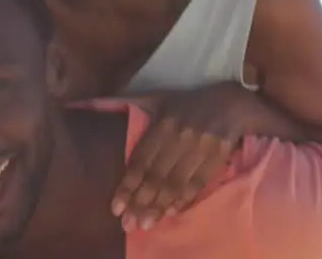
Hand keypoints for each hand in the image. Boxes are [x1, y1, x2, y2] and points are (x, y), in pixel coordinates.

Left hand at [111, 82, 257, 230]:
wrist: (230, 102)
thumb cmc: (187, 103)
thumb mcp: (157, 98)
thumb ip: (128, 104)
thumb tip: (91, 104)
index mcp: (163, 123)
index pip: (141, 160)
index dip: (127, 186)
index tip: (116, 208)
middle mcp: (180, 136)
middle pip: (156, 176)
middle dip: (140, 202)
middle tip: (129, 224)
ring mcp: (200, 147)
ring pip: (175, 182)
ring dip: (159, 206)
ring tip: (145, 224)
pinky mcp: (218, 156)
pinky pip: (197, 183)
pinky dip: (183, 199)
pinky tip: (170, 212)